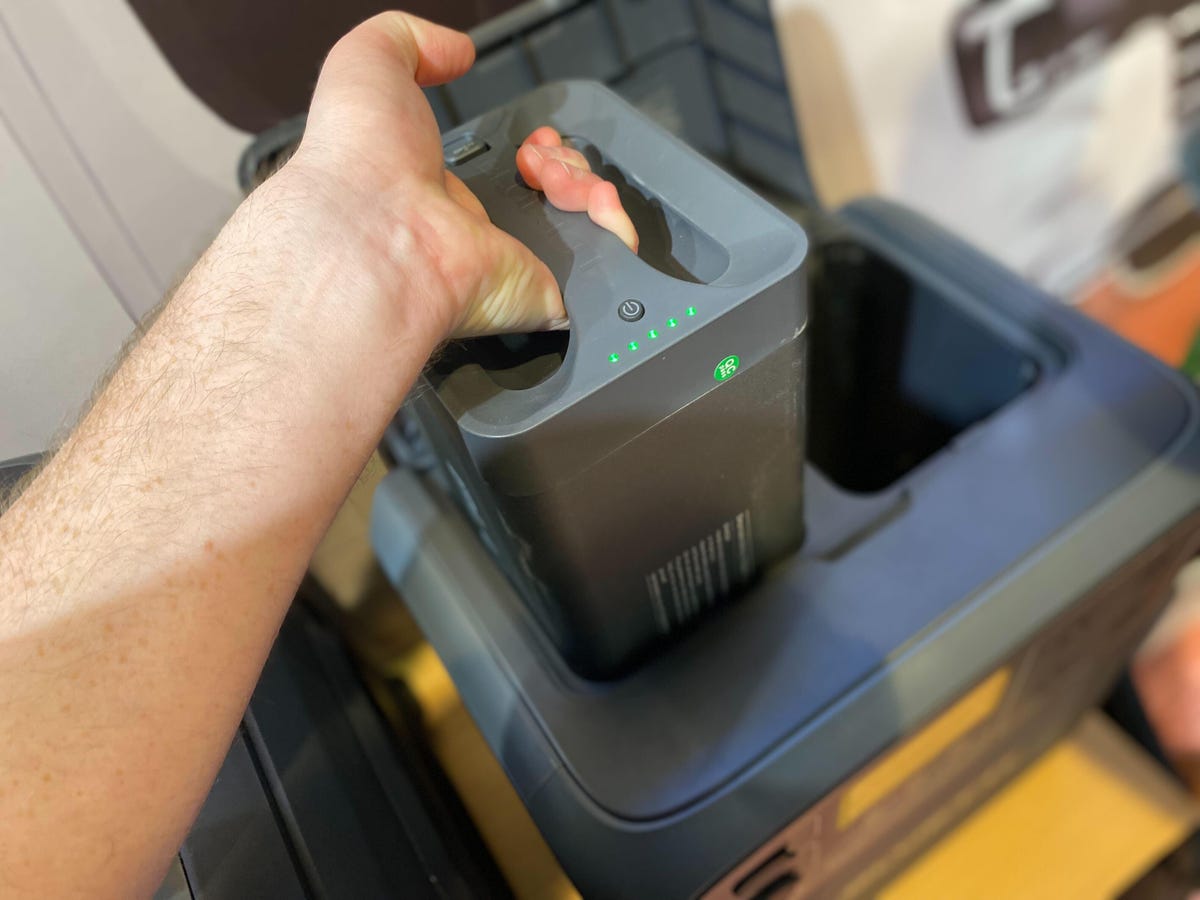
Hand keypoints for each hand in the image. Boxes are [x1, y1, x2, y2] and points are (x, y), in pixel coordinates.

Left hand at [272, 12, 635, 340]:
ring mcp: (515, 265)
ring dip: (589, 182)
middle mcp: (479, 232)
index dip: (537, 144)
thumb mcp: (366, 65)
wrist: (376, 234)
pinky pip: (606, 268)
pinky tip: (591, 200)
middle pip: (556, 195)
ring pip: (587, 225)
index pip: (509, 172)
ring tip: (556, 176)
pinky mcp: (546, 296)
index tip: (536, 134)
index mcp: (440, 188)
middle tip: (540, 154)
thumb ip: (407, 41)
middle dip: (566, 159)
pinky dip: (617, 226)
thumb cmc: (361, 161)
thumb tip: (453, 51)